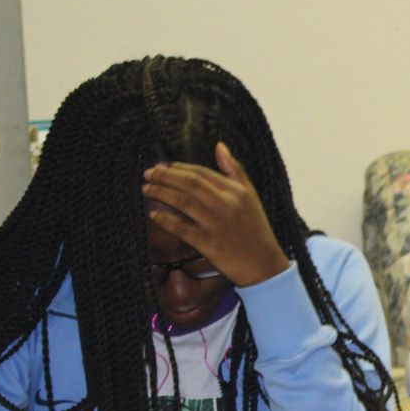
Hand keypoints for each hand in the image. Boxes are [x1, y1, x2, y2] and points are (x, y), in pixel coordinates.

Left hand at [143, 143, 290, 286]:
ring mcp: (216, 224)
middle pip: (189, 183)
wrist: (263, 265)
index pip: (202, 173)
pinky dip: (165, 220)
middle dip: (165, 176)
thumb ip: (235, 170)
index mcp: (236, 191)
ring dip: (161, 193)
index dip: (180, 167)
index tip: (164, 166)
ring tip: (146, 189)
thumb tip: (219, 145)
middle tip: (148, 174)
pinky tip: (153, 215)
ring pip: (183, 202)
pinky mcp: (209, 244)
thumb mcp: (252, 195)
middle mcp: (226, 205)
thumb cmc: (256, 229)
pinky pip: (181, 228)